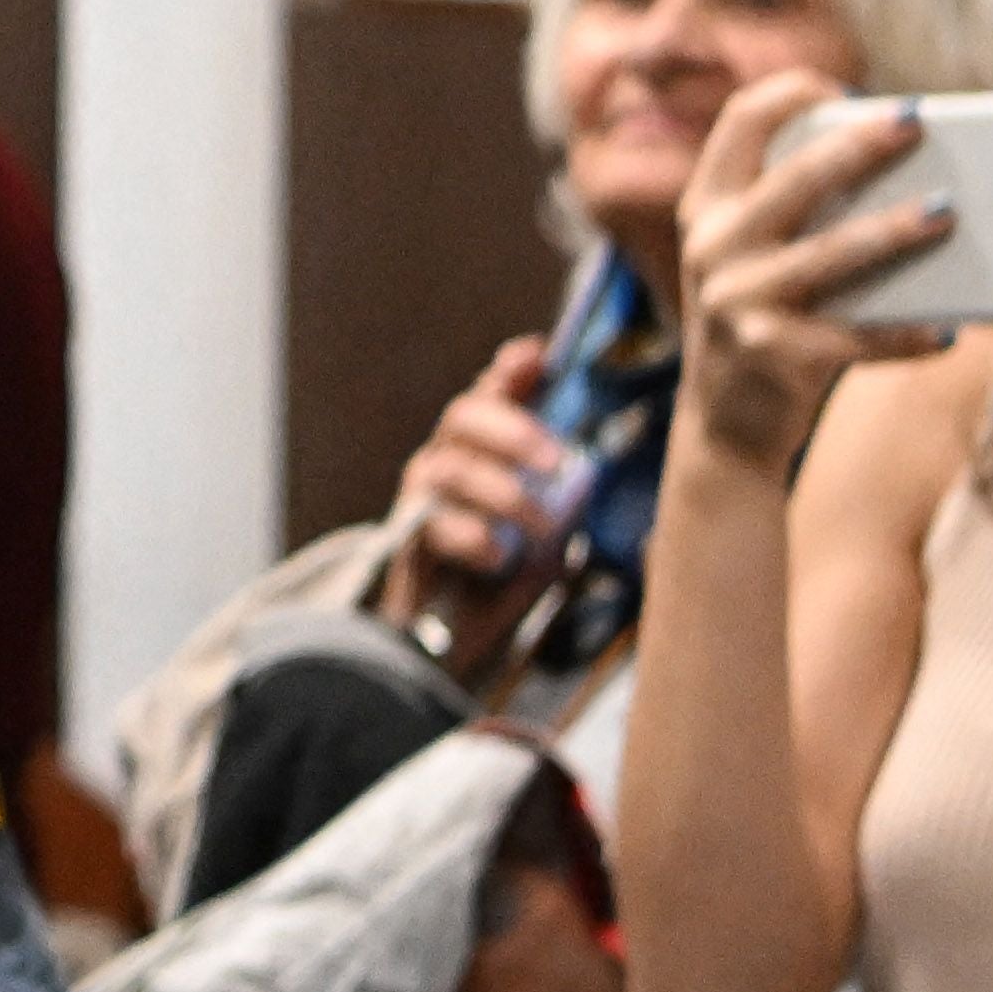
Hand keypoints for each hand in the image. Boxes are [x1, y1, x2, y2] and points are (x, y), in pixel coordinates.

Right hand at [372, 338, 578, 645]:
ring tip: (543, 528)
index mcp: (485, 445)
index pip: (493, 390)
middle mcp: (447, 457)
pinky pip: (433, 523)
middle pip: (464, 414)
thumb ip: (562, 493)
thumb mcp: (549, 526)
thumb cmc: (509, 573)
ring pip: (450, 467)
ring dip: (503, 493)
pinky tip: (500, 557)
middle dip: (513, 430)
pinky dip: (473, 536)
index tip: (540, 356)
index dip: (514, 369)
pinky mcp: (407, 538)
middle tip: (557, 462)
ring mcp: (422, 496)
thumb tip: (585, 471)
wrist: (456, 635)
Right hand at [666, 70, 955, 473]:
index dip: (793, 92)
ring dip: (897, 230)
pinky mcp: (772, 355)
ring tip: (949, 214)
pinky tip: (946, 332)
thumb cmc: (765, 319)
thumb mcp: (757, 256)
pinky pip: (857, 337)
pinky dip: (907, 335)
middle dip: (862, 143)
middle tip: (917, 123)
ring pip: (833, 252)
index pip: (741, 121)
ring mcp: (736, 301)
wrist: (725, 425)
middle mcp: (713, 246)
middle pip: (797, 176)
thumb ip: (801, 210)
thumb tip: (906, 165)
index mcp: (708, 207)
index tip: (845, 86)